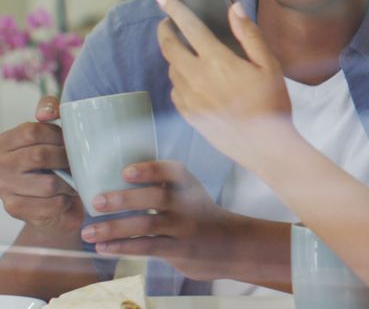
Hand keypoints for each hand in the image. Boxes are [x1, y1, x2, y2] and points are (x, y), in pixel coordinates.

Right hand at [0, 96, 82, 232]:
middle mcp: (0, 165)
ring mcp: (5, 188)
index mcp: (5, 142)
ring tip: (73, 180)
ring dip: (69, 182)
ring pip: (49, 184)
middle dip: (66, 159)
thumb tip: (46, 114)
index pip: (32, 131)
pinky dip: (65, 200)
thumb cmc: (46, 157)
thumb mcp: (46, 130)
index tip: (69, 142)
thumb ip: (50, 108)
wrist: (38, 197)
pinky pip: (52, 205)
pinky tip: (64, 196)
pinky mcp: (16, 208)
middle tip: (77, 163)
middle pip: (40, 156)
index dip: (58, 136)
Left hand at [80, 160, 244, 281]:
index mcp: (189, 185)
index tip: (125, 172)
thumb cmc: (196, 214)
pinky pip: (148, 248)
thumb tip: (109, 174)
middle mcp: (189, 204)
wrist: (228, 244)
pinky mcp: (180, 250)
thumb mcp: (189, 194)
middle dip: (124, 199)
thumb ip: (162, 185)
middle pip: (157, 198)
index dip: (150, 170)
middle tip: (96, 202)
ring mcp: (185, 228)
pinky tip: (102, 247)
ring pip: (148, 225)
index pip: (173, 171)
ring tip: (88, 232)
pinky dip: (123, 247)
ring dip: (115, 228)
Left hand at [156, 0, 297, 171]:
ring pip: (171, 69)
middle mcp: (197, 78)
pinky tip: (194, 80)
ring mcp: (189, 98)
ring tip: (188, 53)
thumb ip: (249, 34)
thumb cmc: (272, 104)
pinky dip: (180, 79)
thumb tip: (234, 8)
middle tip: (168, 23)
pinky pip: (175, 90)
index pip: (189, 27)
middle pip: (168, 47)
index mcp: (217, 61)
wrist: (265, 146)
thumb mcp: (269, 65)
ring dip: (175, 56)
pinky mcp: (188, 115)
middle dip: (165, 31)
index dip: (174, 9)